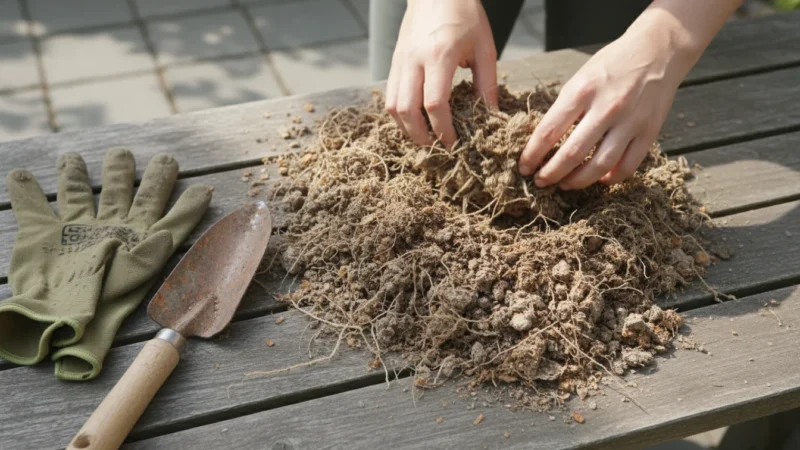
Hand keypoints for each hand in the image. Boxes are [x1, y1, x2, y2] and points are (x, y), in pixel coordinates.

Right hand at [385, 0, 497, 148]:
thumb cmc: (466, 16)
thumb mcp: (485, 48)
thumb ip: (486, 84)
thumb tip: (490, 117)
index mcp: (439, 56)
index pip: (435, 104)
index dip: (443, 130)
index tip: (453, 143)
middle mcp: (413, 60)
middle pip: (406, 110)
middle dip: (420, 135)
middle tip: (435, 148)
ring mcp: (399, 61)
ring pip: (392, 106)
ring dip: (406, 128)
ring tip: (424, 138)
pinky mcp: (393, 62)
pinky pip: (389, 95)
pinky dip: (399, 114)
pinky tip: (414, 120)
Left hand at [518, 25, 690, 189]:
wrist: (659, 49)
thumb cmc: (612, 64)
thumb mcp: (580, 77)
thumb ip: (565, 108)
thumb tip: (543, 141)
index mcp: (582, 91)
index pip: (548, 131)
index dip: (532, 154)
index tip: (523, 167)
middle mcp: (606, 108)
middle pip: (571, 154)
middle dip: (551, 174)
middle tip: (540, 181)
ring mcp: (630, 122)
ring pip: (599, 166)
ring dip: (577, 181)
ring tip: (565, 184)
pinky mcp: (649, 132)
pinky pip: (627, 166)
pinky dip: (610, 178)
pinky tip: (599, 178)